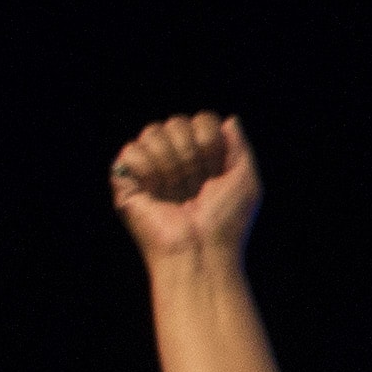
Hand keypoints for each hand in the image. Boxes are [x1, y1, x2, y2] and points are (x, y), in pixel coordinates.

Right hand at [111, 112, 263, 261]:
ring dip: (171, 161)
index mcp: (203, 160)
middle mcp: (175, 161)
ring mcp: (150, 170)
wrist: (201, 251)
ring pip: (152, 131)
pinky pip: (130, 150)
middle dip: (191, 152)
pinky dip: (147, 168)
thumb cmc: (227, 222)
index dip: (209, 139)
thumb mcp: (245, 181)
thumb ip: (239, 147)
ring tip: (176, 189)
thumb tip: (229, 120)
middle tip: (195, 183)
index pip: (202, 121)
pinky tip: (154, 190)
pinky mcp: (125, 181)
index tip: (215, 169)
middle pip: (176, 122)